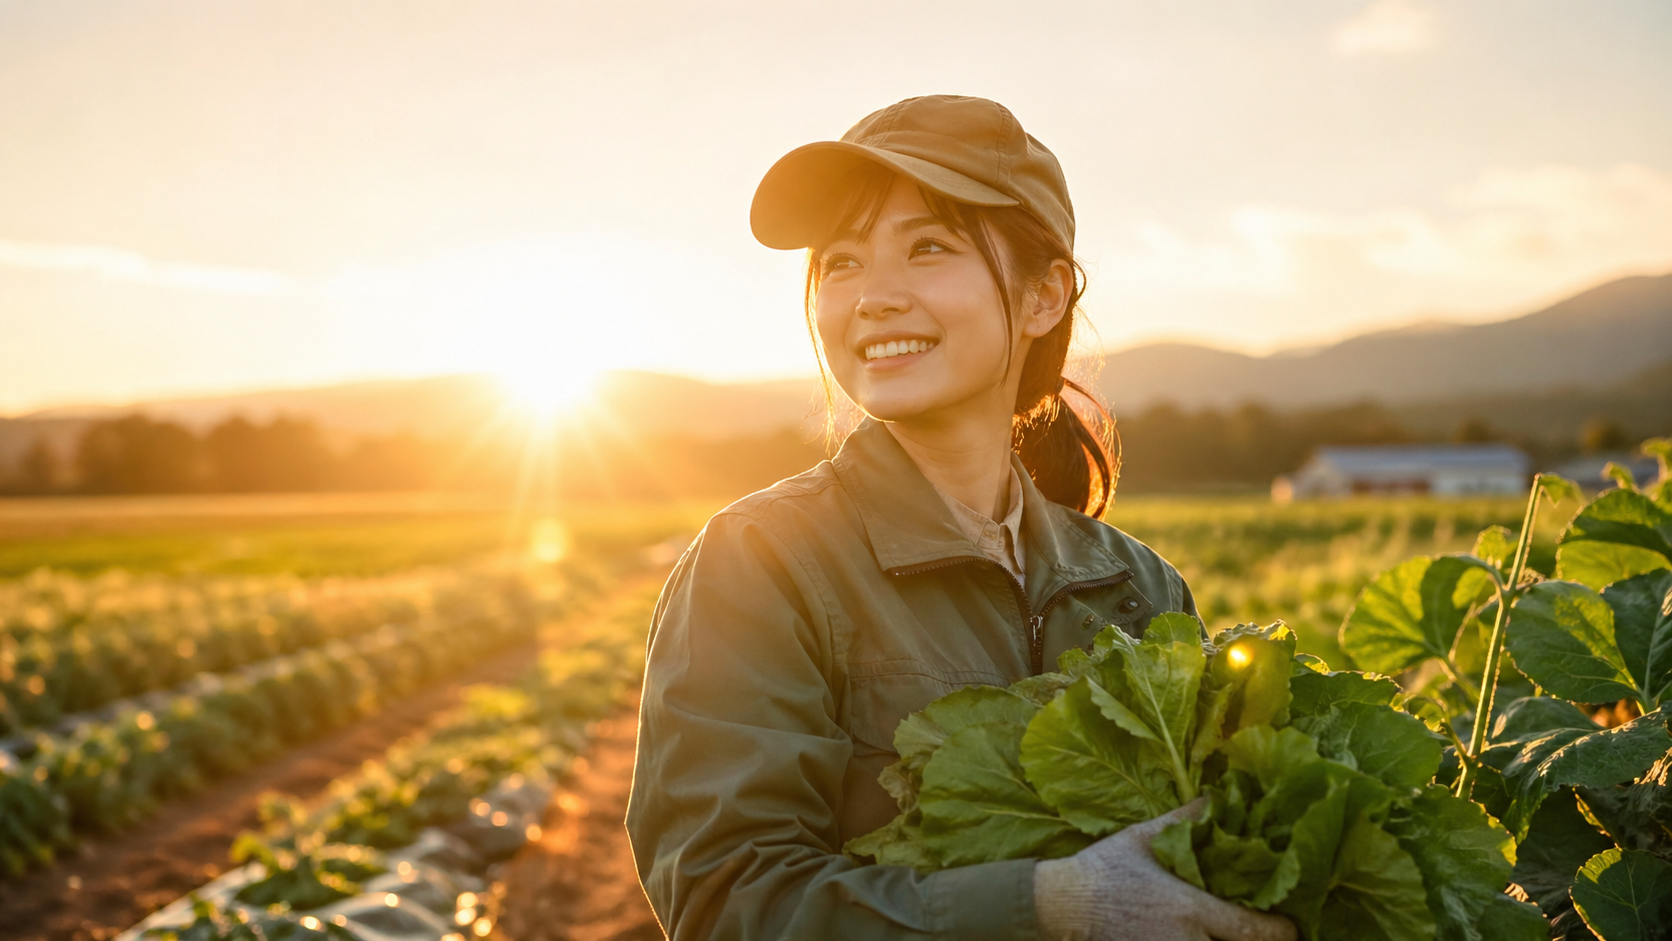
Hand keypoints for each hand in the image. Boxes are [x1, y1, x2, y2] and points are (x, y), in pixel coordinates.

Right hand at [1033, 801, 1296, 940]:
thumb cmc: (1104, 868)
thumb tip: (1215, 798)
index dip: (1282, 932)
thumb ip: (1184, 820)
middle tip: (1267, 933)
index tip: (1292, 927)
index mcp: (1191, 908)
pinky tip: (1205, 939)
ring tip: (1237, 935)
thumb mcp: (1144, 837)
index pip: (1254, 931)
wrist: (1062, 904)